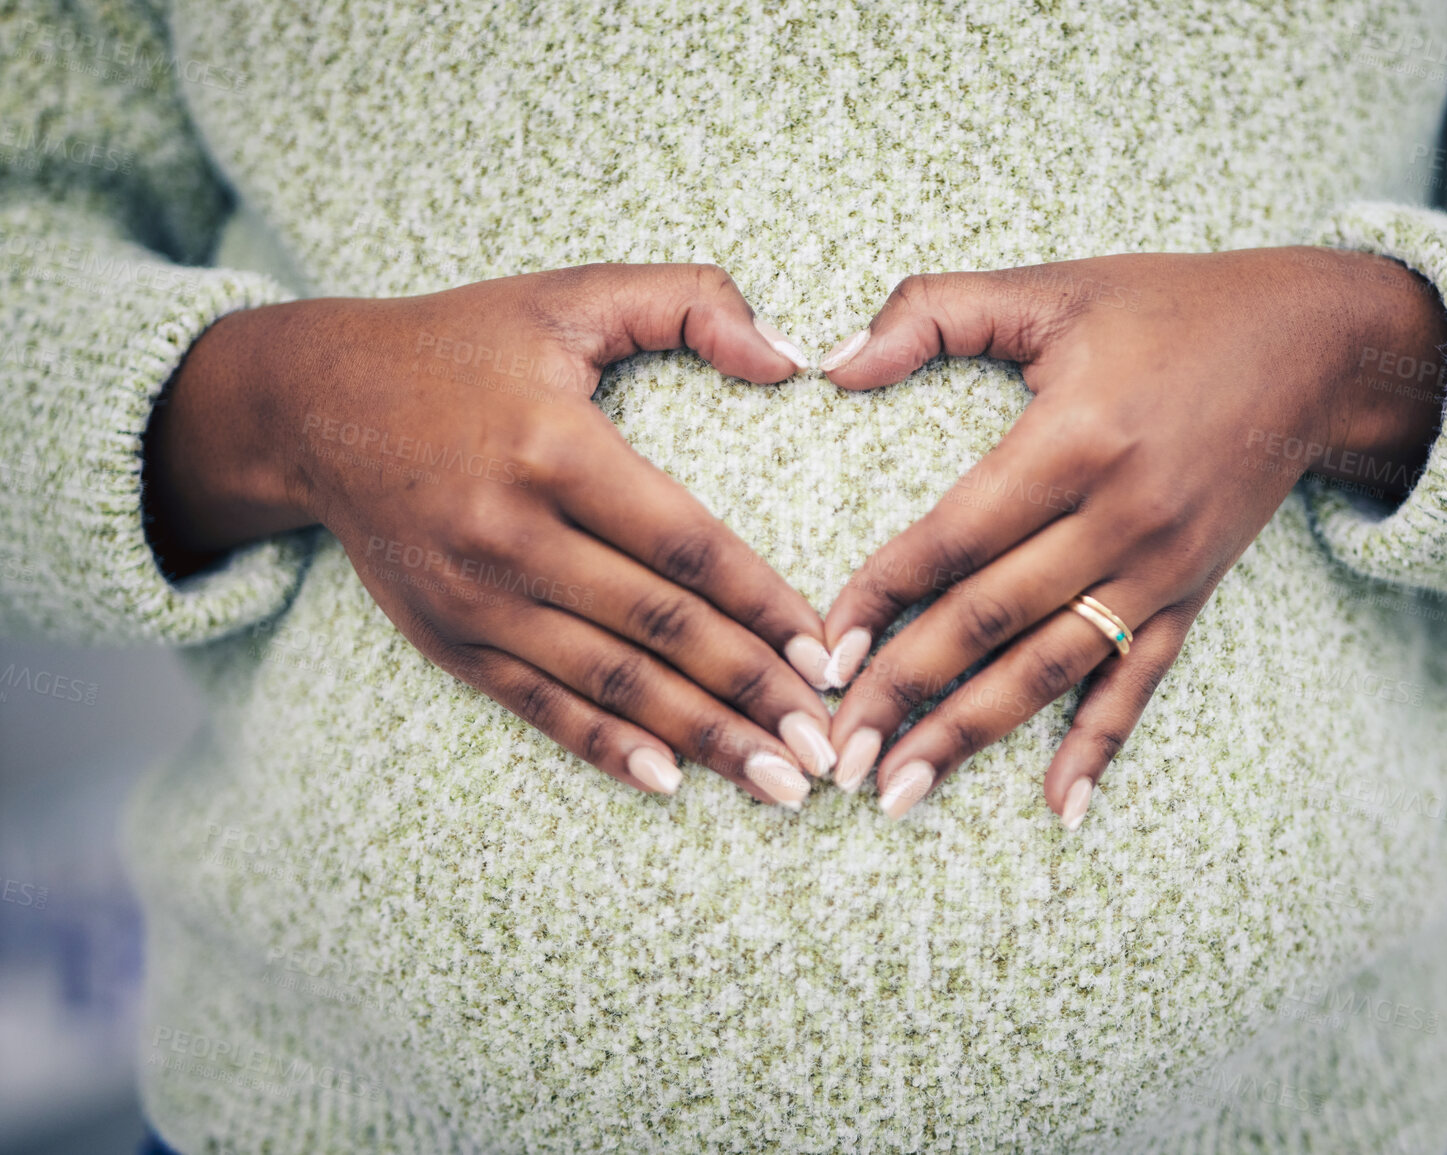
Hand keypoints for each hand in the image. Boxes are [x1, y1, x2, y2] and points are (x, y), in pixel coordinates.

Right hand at [143, 263, 837, 807]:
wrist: (312, 406)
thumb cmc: (459, 345)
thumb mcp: (569, 297)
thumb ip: (691, 301)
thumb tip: (793, 358)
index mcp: (557, 449)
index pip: (686, 547)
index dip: (764, 606)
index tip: (828, 655)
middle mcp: (513, 532)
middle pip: (659, 630)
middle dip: (753, 695)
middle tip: (828, 749)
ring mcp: (475, 595)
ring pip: (610, 682)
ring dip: (700, 739)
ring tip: (777, 783)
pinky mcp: (448, 638)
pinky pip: (540, 705)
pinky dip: (606, 747)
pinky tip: (670, 782)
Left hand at [815, 248, 1446, 825]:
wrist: (1316, 346)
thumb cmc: (1171, 306)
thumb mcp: (1052, 286)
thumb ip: (933, 311)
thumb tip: (831, 363)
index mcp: (1075, 440)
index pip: (953, 538)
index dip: (880, 597)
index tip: (821, 653)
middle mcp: (1120, 517)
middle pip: (989, 620)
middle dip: (903, 691)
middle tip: (834, 755)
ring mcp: (1161, 567)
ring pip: (1049, 668)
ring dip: (970, 735)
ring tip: (899, 793)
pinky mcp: (1192, 594)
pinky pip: (1139, 682)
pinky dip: (1099, 746)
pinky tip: (1058, 806)